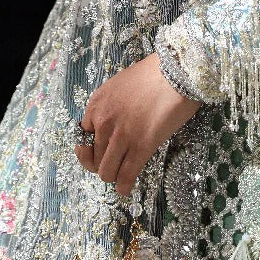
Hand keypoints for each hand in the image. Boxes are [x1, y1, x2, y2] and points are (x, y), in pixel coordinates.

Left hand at [76, 53, 201, 194]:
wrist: (177, 71)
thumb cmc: (154, 73)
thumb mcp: (121, 85)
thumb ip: (112, 106)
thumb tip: (115, 124)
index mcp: (96, 104)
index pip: (83, 137)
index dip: (92, 148)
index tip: (102, 151)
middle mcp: (103, 122)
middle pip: (94, 158)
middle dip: (103, 164)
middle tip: (116, 163)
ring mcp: (121, 136)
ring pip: (106, 171)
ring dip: (113, 176)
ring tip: (122, 175)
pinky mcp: (141, 147)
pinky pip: (126, 176)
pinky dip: (124, 186)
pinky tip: (127, 188)